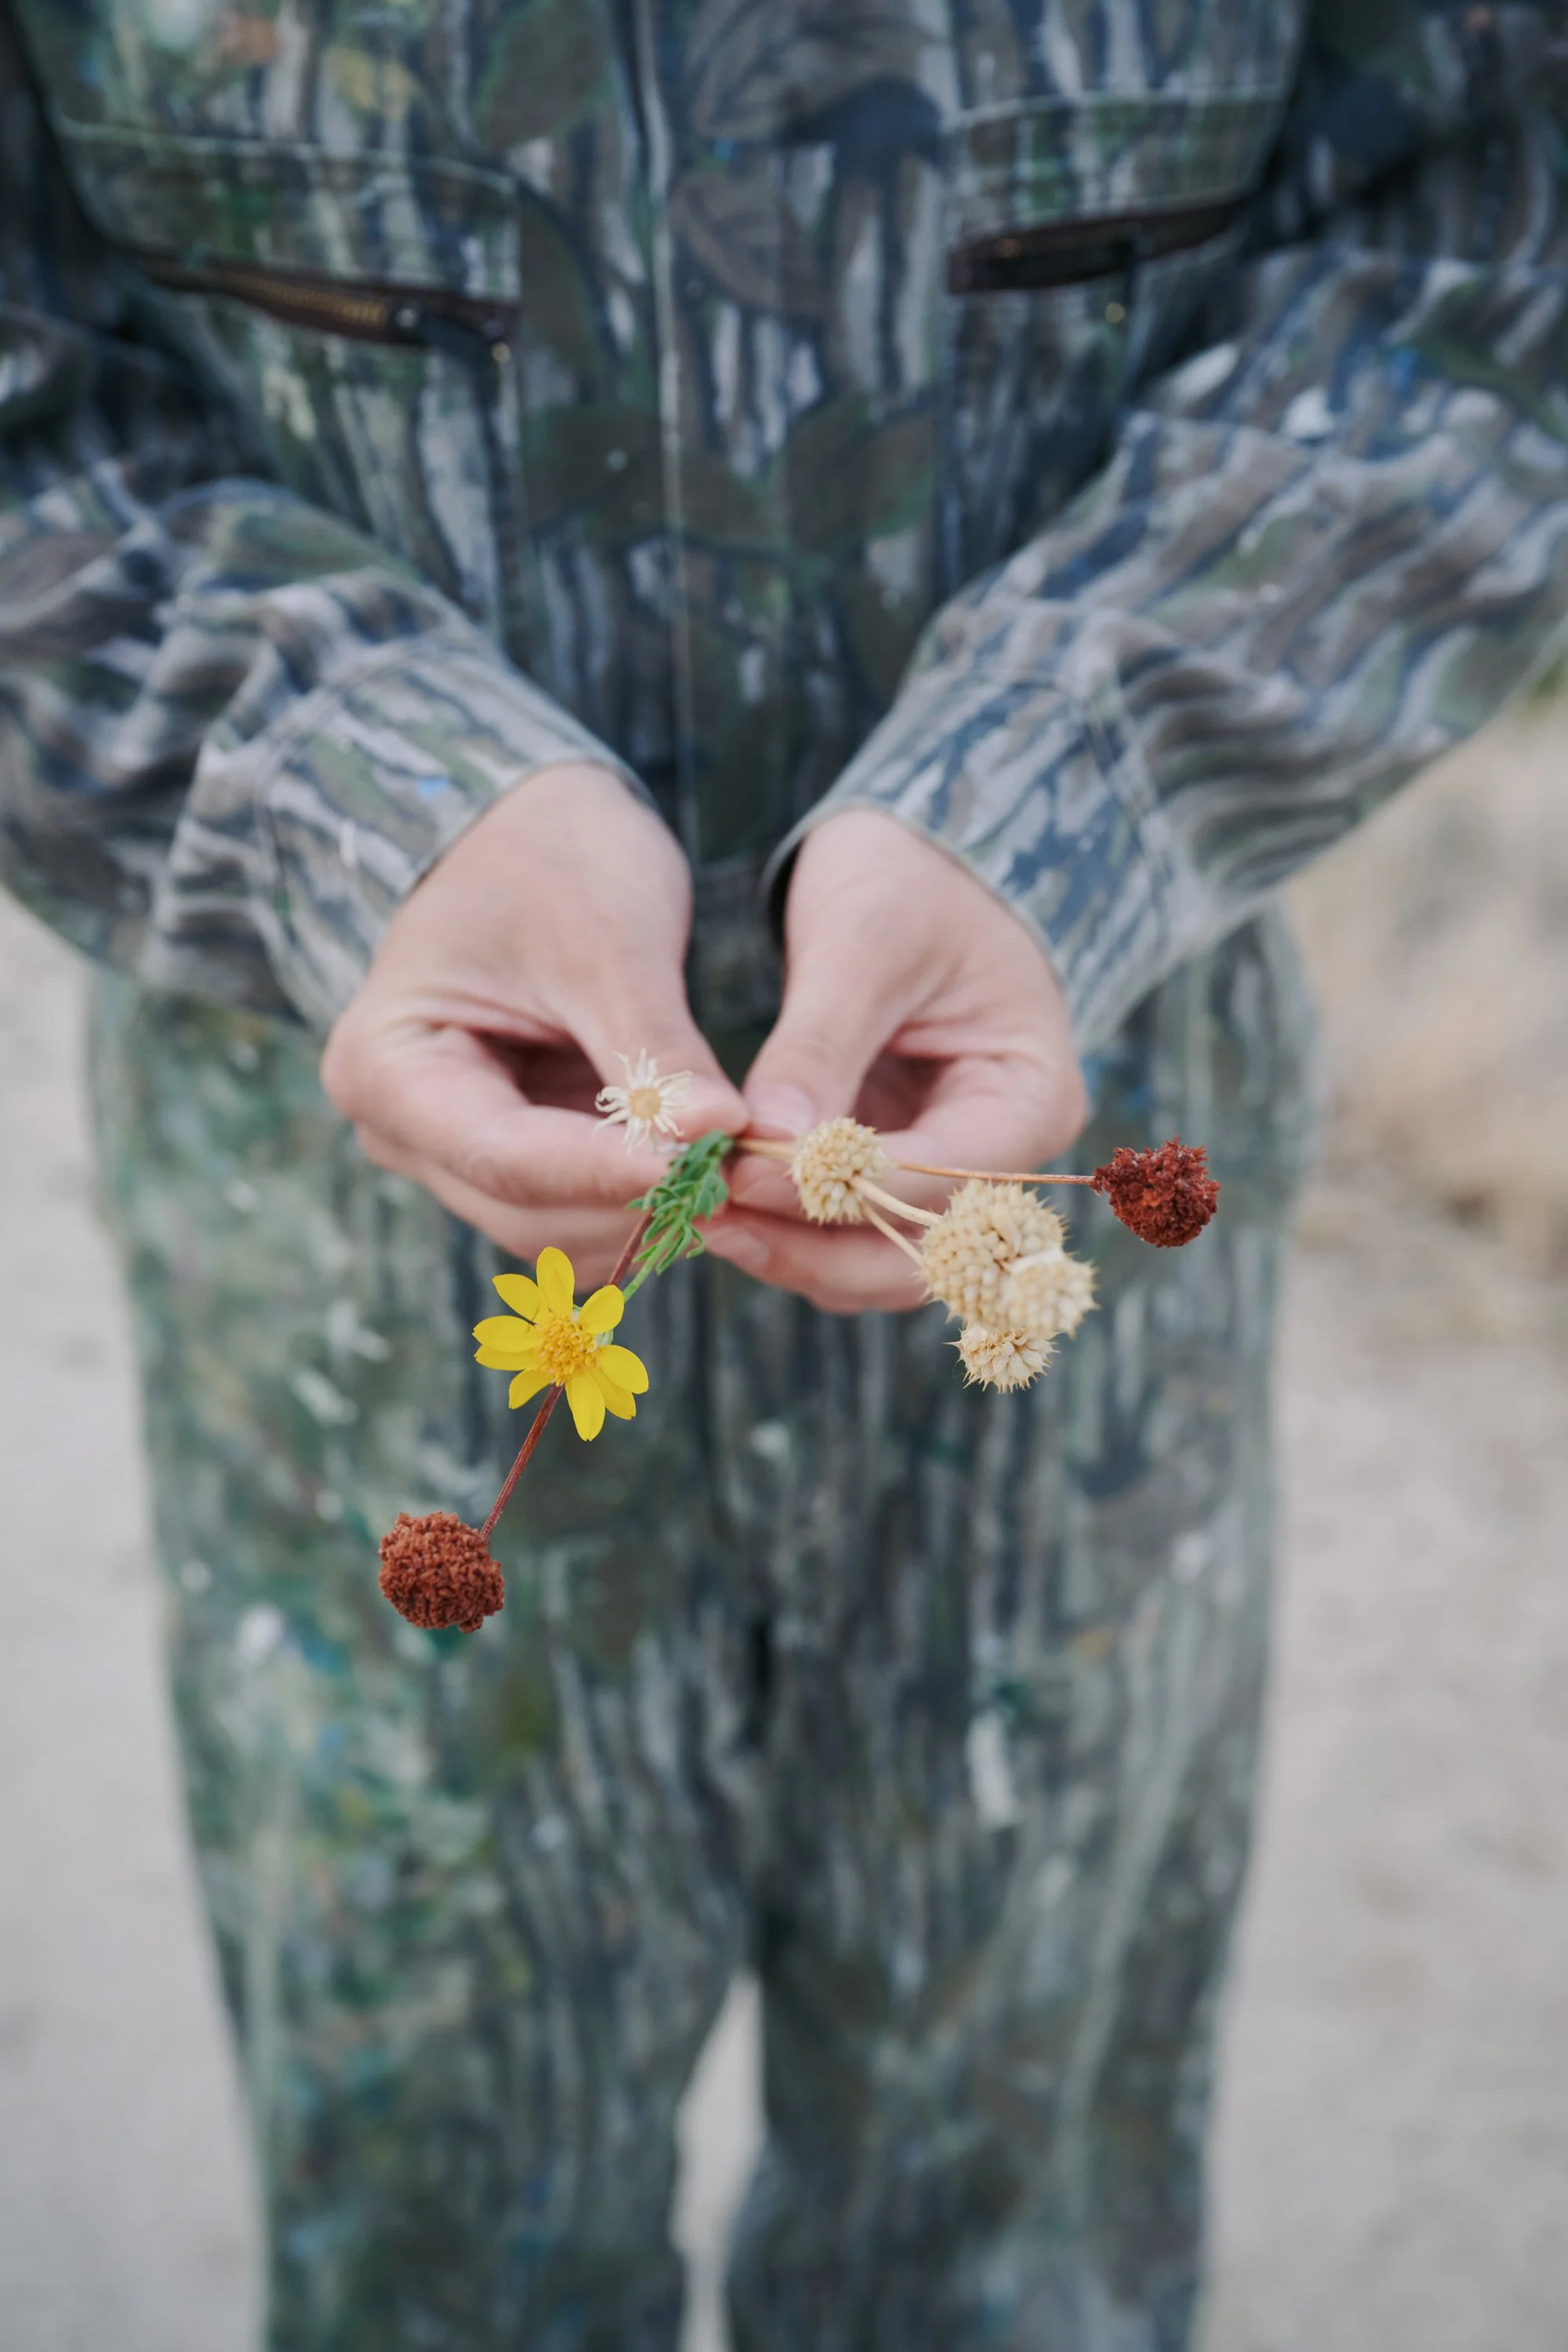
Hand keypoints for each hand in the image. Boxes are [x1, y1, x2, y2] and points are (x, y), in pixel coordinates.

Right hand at [320, 765, 746, 1282]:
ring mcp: (454, 1150)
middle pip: (526, 1209)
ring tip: (746, 1177)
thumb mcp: (607, 940)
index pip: (506, 1156)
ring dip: (650, 1214)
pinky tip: (716, 1174)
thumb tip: (721, 1136)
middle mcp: (402, 1129)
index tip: (709, 1171)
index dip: (610, 1173)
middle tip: (751, 1180)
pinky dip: (647, 1202)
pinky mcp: (515, 1154)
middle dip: (637, 1202)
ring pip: (558, 1225)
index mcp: (387, 1066)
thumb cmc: (553, 858)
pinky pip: (581, 1208)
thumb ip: (656, 1047)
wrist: (533, 827)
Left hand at [702, 810, 1087, 1312]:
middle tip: (710, 1223)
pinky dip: (786, 1228)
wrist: (915, 858)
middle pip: (915, 1253)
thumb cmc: (907, 877)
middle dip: (811, 1250)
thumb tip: (765, 1140)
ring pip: (875, 1261)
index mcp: (1031, 1097)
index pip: (937, 1181)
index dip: (837, 1193)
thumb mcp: (863, 941)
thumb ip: (819, 1045)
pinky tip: (720, 1201)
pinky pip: (844, 1232)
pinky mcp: (895, 1172)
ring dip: (792, 1250)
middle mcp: (1004, 1157)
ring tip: (702, 1215)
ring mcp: (951, 1173)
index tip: (738, 1176)